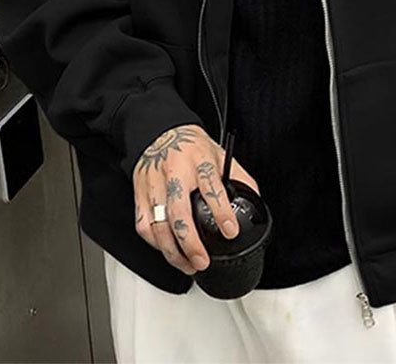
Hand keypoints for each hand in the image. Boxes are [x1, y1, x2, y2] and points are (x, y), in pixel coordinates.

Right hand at [132, 124, 259, 274]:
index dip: (221, 211)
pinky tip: (168, 251)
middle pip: (179, 211)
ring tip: (188, 264)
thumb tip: (255, 198)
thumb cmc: (191, 146)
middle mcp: (174, 173)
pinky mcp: (140, 194)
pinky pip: (144, 225)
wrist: (159, 131)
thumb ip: (237, 176)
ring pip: (158, 224)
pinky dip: (155, 243)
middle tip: (202, 260)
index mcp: (198, 161)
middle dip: (190, 241)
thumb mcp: (219, 154)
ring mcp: (154, 184)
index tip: (230, 230)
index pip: (211, 186)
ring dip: (172, 251)